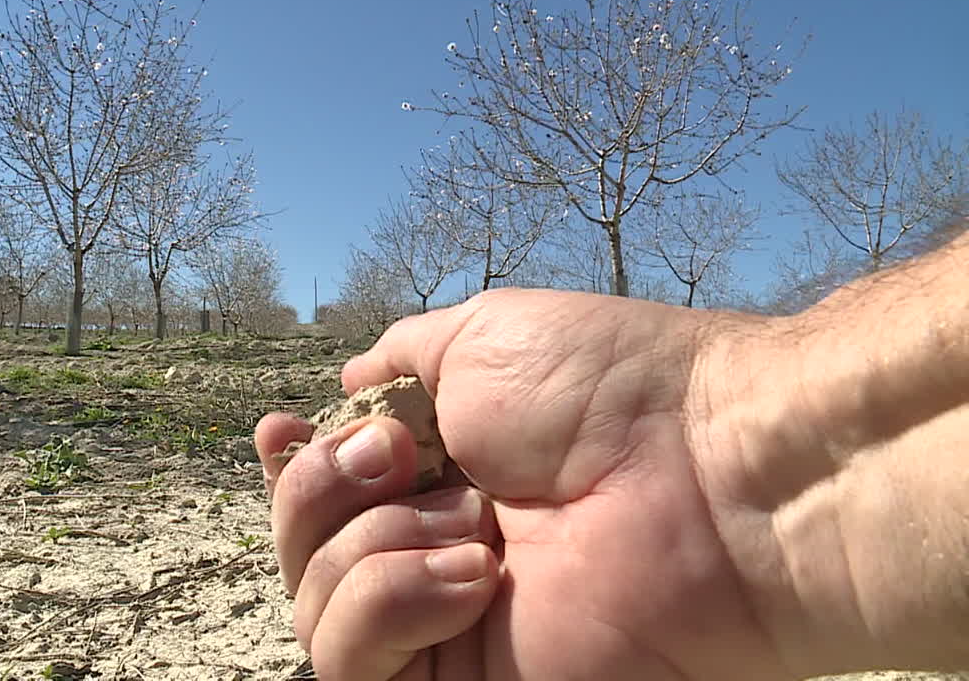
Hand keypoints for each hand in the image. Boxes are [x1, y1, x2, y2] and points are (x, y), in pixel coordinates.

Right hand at [257, 288, 799, 680]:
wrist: (706, 473)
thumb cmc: (606, 390)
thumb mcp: (480, 338)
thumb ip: (400, 362)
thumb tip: (348, 382)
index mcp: (441, 474)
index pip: (325, 495)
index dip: (290, 471)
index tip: (278, 430)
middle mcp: (435, 548)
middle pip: (300, 551)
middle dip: (318, 490)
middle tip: (395, 455)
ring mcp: (449, 622)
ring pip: (314, 611)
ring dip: (369, 548)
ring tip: (470, 523)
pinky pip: (357, 664)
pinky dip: (393, 603)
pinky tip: (474, 572)